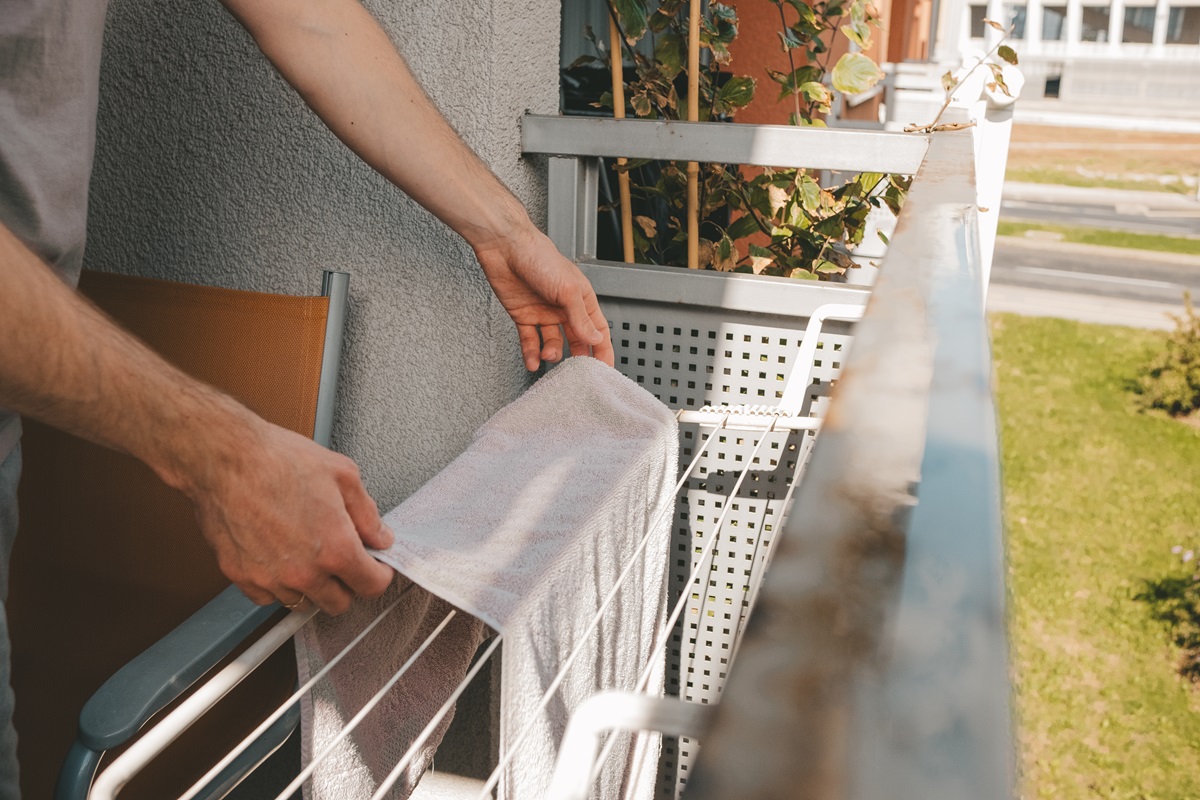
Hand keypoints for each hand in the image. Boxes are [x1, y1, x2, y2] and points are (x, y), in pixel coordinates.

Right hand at [179, 414, 394, 614]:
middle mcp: (304, 572)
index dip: (378, 575)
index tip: (375, 568)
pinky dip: (277, 584)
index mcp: (336, 549)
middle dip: (347, 583)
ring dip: (311, 585)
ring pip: (302, 601)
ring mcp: (270, 578)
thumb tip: (380, 536)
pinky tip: (280, 558)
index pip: (371, 586)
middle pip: (338, 603)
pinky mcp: (240, 576)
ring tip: (307, 553)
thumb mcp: (342, 475)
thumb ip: (367, 514)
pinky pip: (267, 596)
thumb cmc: (278, 459)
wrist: (225, 458)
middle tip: (342, 559)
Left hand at [474, 227, 614, 370]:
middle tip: (576, 373)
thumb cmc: (539, 257)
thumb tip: (594, 338)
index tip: (604, 368)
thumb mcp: (568, 290)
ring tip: (547, 356)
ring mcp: (543, 313)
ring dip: (551, 353)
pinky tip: (532, 361)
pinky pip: (530, 340)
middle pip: (576, 339)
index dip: (602, 349)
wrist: (505, 247)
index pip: (597, 329)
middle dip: (577, 357)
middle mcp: (563, 307)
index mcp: (581, 298)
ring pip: (552, 342)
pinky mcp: (523, 316)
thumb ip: (580, 317)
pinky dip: (531, 353)